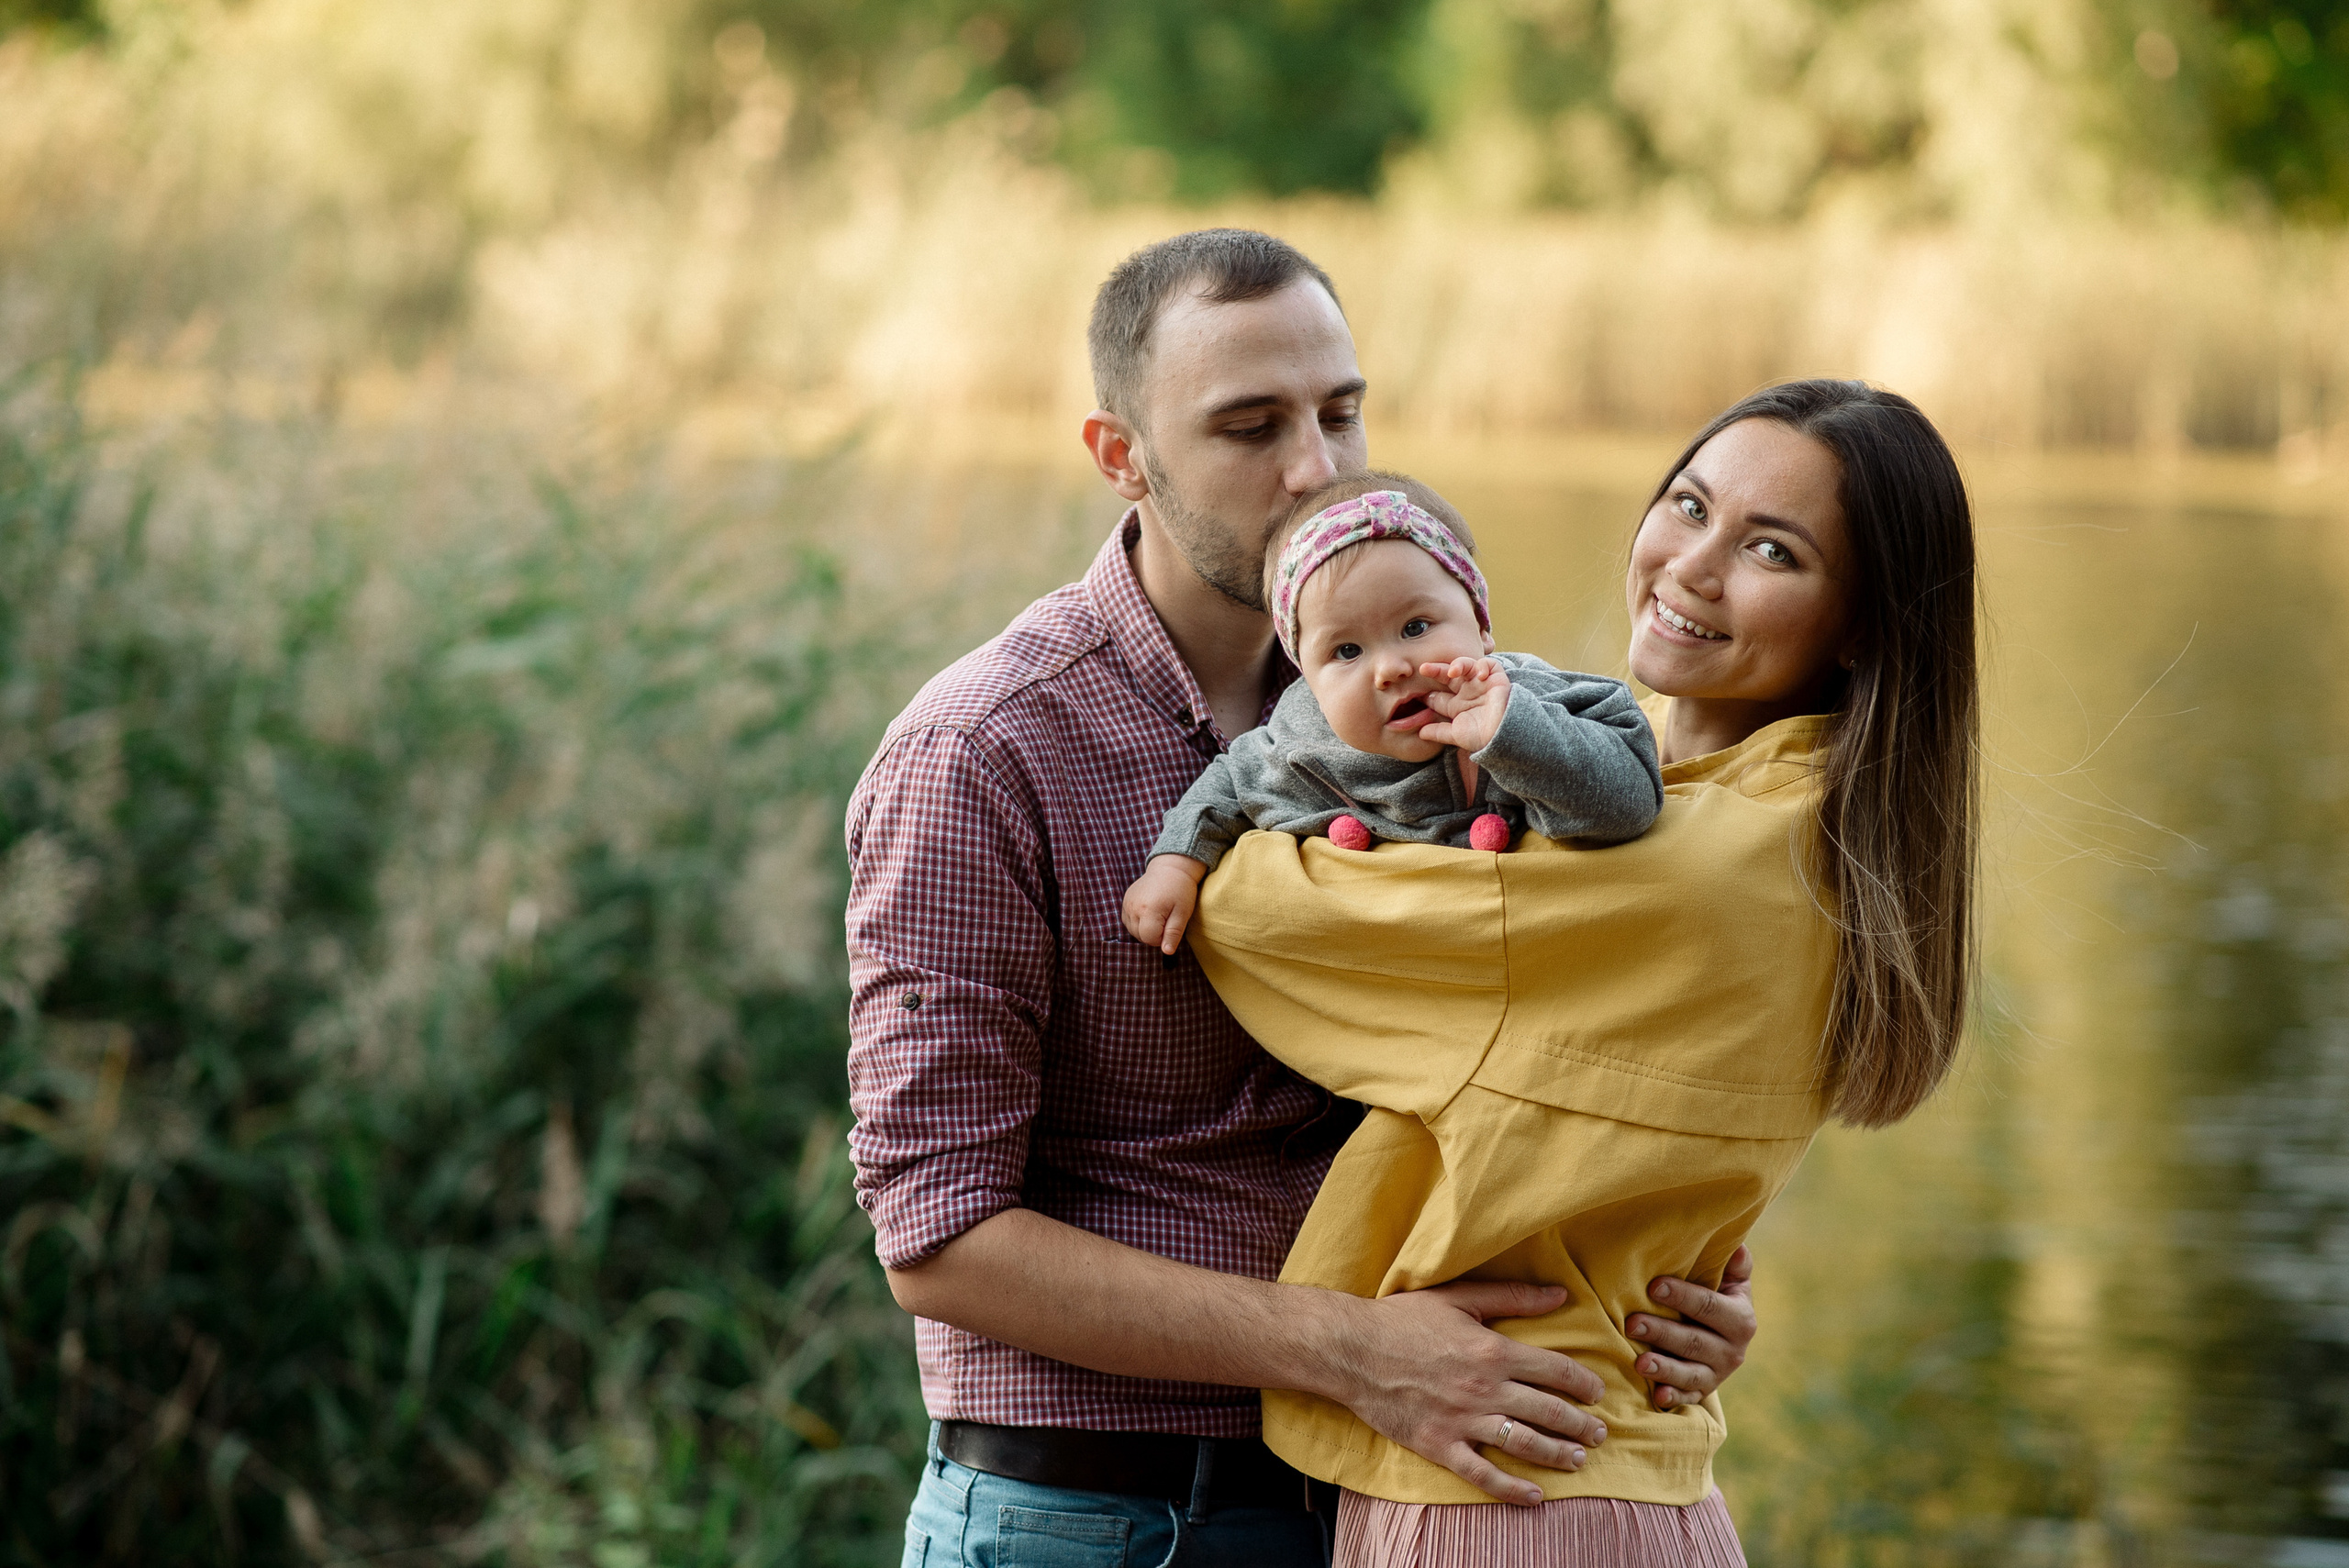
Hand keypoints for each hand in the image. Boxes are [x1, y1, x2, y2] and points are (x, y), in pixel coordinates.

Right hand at [1120, 854, 1207, 954]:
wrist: (1171, 868)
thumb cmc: (1181, 890)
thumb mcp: (1183, 913)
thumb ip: (1173, 933)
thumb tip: (1167, 952)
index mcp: (1148, 911)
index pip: (1150, 939)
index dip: (1163, 938)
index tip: (1171, 925)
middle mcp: (1133, 907)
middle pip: (1140, 936)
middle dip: (1154, 934)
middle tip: (1167, 919)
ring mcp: (1127, 903)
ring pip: (1133, 930)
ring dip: (1145, 929)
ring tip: (1159, 915)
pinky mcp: (1125, 901)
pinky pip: (1128, 921)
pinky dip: (1138, 922)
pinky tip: (1150, 913)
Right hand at [1321, 1280, 1606, 1505]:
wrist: (1352, 1350)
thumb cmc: (1403, 1319)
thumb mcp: (1459, 1297)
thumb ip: (1512, 1297)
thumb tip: (1559, 1294)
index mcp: (1493, 1350)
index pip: (1555, 1370)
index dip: (1583, 1383)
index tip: (1598, 1393)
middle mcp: (1485, 1389)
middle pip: (1548, 1411)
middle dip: (1581, 1425)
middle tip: (1600, 1433)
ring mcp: (1463, 1421)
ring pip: (1525, 1444)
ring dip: (1558, 1454)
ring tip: (1579, 1460)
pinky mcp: (1440, 1445)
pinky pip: (1483, 1475)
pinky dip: (1512, 1489)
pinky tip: (1534, 1495)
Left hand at [1418, 657, 1511, 754]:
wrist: (1504, 737)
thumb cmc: (1482, 737)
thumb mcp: (1456, 734)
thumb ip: (1438, 732)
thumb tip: (1420, 733)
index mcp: (1457, 705)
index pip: (1438, 694)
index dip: (1426, 692)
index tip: (1414, 691)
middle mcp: (1468, 692)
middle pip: (1448, 676)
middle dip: (1436, 671)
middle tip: (1424, 669)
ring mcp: (1481, 684)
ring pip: (1467, 665)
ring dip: (1458, 664)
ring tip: (1453, 671)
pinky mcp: (1497, 679)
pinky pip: (1490, 665)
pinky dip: (1483, 666)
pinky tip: (1479, 675)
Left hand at [1626, 1245, 1756, 1408]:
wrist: (1723, 1336)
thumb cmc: (1717, 1296)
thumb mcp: (1731, 1280)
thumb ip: (1735, 1265)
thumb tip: (1736, 1246)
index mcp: (1740, 1319)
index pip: (1710, 1306)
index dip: (1682, 1296)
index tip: (1653, 1286)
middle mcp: (1733, 1351)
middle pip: (1695, 1341)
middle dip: (1663, 1332)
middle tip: (1632, 1323)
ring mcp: (1717, 1374)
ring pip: (1690, 1373)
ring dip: (1664, 1368)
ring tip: (1639, 1362)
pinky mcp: (1702, 1391)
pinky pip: (1688, 1398)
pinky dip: (1673, 1397)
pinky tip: (1657, 1395)